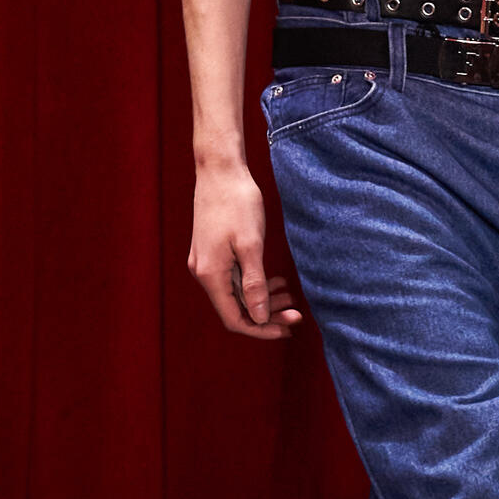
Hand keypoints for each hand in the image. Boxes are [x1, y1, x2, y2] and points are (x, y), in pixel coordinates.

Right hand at [189, 163, 302, 341]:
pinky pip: (233, 278)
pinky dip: (253, 283)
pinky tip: (274, 279)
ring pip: (235, 294)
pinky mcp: (212, 252)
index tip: (287, 327)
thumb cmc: (237, 203)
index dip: (261, 329)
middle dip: (266, 314)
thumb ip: (254, 284)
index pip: (235, 319)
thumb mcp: (251, 245)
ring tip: (289, 294)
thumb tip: (259, 318)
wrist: (220, 170)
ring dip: (262, 298)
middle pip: (236, 309)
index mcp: (211, 275)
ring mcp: (206, 262)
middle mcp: (203, 273)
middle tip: (296, 312)